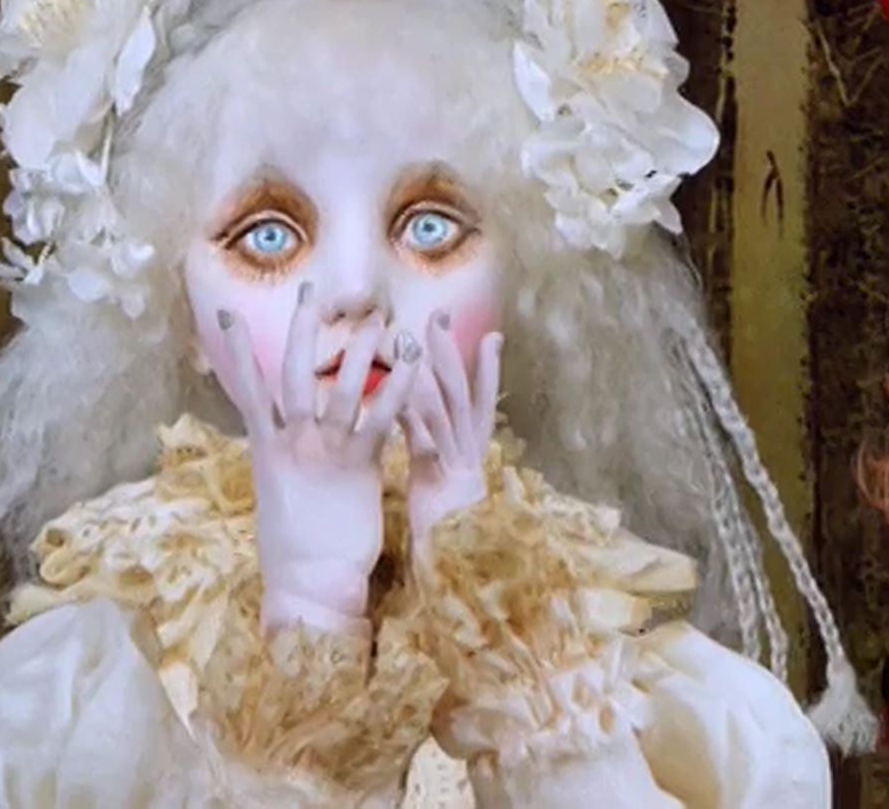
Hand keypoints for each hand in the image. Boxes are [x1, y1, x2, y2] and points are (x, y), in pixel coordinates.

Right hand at [214, 286, 421, 632]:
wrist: (308, 584)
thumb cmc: (297, 547)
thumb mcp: (279, 493)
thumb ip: (282, 460)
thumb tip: (280, 441)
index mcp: (266, 448)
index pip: (248, 389)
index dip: (237, 352)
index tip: (224, 316)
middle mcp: (290, 443)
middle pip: (291, 375)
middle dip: (300, 332)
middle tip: (309, 292)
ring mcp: (322, 452)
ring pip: (337, 390)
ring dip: (358, 353)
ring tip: (376, 322)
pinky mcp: (357, 467)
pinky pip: (378, 421)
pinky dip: (395, 391)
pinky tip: (411, 367)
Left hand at [399, 315, 502, 555]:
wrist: (455, 571)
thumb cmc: (444, 530)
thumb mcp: (440, 482)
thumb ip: (431, 451)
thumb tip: (418, 426)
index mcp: (471, 452)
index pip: (480, 401)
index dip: (486, 368)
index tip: (490, 336)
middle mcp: (469, 451)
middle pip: (463, 391)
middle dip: (451, 353)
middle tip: (440, 316)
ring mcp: (456, 462)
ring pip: (446, 405)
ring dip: (431, 367)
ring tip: (417, 336)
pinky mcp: (438, 477)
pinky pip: (424, 436)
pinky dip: (411, 409)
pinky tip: (397, 388)